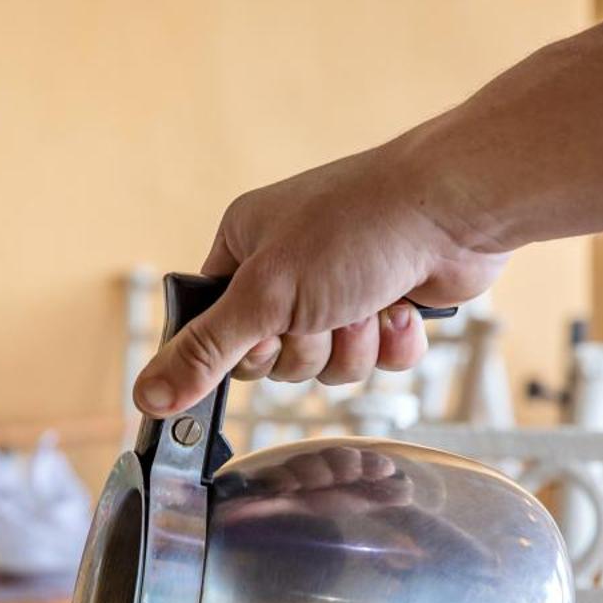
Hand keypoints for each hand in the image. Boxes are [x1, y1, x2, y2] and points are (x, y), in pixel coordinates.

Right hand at [134, 143, 505, 415]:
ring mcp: (342, 287)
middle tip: (326, 311)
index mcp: (246, 246)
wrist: (455, 207)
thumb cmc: (358, 226)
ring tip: (370, 300)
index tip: (265, 333)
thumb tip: (147, 395)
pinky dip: (391, 342)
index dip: (244, 348)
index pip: (217, 330)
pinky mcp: (387, 304)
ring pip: (328, 364)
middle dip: (308, 346)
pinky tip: (402, 306)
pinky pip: (376, 359)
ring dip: (353, 344)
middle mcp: (290, 267)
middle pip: (275, 357)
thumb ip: (205, 352)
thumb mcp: (265, 297)